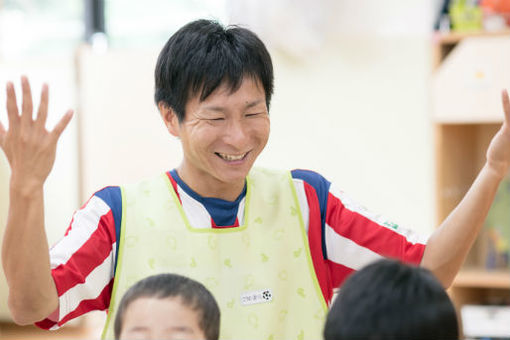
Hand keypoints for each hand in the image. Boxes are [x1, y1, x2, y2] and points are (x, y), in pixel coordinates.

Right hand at [0, 76, 72, 193]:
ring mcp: (38, 137)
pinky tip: (70, 110)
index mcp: (14, 130)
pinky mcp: (50, 144)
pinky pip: (58, 129)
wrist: (26, 178)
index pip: (11, 109)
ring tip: (45, 84)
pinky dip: (64, 120)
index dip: (10, 95)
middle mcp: (25, 132)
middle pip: (25, 107)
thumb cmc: (16, 160)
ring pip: (42, 114)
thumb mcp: (4, 144)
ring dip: (44, 98)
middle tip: (24, 76)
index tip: (10, 82)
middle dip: (25, 91)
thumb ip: (0, 130)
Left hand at [486, 89, 509, 178]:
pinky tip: (503, 91)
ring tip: (505, 90)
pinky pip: (508, 111)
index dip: (508, 103)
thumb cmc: (505, 150)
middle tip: (506, 97)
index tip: (506, 93)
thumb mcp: (509, 136)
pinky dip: (506, 101)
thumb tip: (509, 118)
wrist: (499, 164)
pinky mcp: (509, 128)